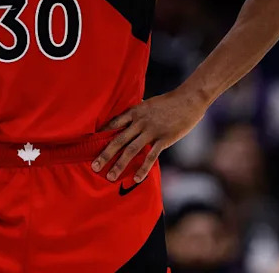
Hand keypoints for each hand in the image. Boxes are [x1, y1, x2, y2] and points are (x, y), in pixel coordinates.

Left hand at [92, 88, 206, 182]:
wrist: (188, 100)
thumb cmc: (168, 102)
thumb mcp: (147, 104)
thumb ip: (137, 112)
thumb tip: (126, 118)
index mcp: (134, 112)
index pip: (113, 124)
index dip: (101, 136)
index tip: (89, 146)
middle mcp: (139, 122)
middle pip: (118, 140)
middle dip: (105, 154)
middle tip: (94, 167)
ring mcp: (151, 131)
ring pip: (131, 150)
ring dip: (119, 165)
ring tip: (110, 176)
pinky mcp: (164, 139)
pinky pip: (151, 156)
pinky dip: (143, 168)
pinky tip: (136, 179)